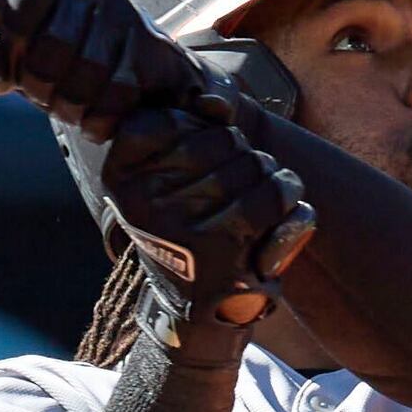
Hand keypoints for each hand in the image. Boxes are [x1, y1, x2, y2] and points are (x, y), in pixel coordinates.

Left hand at [0, 0, 184, 132]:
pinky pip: (117, 97)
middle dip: (40, 87)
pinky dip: (98, 120)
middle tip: (44, 96)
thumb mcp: (21, 54)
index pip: (20, 5)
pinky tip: (93, 118)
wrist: (135, 69)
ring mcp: (126, 18)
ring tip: (68, 108)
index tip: (16, 66)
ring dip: (70, 107)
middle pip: (52, 50)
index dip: (12, 47)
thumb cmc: (64, 61)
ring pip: (86, 77)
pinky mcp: (153, 51)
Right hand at [102, 100, 310, 321]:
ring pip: (255, 164)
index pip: (175, 120)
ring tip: (261, 200)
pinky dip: (291, 200)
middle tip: (241, 186)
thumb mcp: (170, 175)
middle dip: (246, 157)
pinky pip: (274, 196)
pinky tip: (284, 211)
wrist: (196, 309)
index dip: (204, 132)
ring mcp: (179, 228)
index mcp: (120, 177)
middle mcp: (141, 202)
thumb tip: (212, 101)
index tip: (204, 162)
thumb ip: (188, 126)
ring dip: (273, 178)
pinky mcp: (222, 251)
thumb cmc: (188, 228)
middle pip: (225, 139)